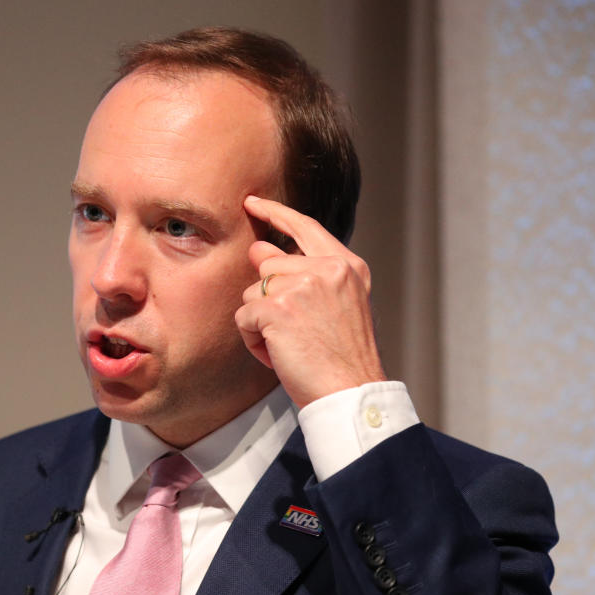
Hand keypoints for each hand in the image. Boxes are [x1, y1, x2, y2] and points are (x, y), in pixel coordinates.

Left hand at [234, 196, 385, 406]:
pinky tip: (279, 354)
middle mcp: (327, 269)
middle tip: (293, 331)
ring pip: (253, 291)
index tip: (253, 203)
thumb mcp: (338, 306)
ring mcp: (302, 285)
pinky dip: (253, 340)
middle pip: (269, 265)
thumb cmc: (342, 357)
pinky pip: (244, 316)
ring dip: (261, 323)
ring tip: (290, 345)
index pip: (305, 227)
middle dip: (268, 297)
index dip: (276, 213)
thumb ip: (306, 275)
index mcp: (348, 266)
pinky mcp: (278, 307)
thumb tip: (259, 251)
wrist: (351, 391)